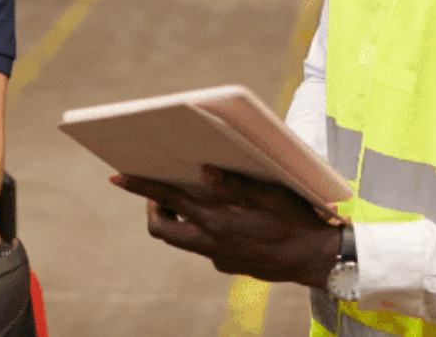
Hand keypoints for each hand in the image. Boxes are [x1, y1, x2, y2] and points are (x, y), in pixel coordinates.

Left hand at [110, 166, 341, 287]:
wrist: (318, 260)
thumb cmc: (297, 221)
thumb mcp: (269, 194)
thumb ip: (234, 183)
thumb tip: (203, 170)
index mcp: (217, 221)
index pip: (167, 200)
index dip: (140, 188)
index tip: (117, 177)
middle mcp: (211, 243)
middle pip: (163, 229)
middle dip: (154, 207)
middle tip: (163, 189)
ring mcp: (219, 257)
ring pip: (183, 240)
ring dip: (180, 219)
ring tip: (191, 198)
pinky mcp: (229, 265)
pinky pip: (204, 246)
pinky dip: (202, 229)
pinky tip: (224, 215)